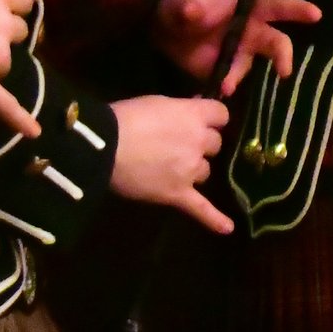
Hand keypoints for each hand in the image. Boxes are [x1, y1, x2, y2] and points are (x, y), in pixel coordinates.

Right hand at [109, 95, 231, 234]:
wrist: (103, 146)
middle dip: (200, 144)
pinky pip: (200, 208)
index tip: (200, 121)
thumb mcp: (158, 102)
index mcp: (195, 116)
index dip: (211, 119)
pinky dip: (214, 219)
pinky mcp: (177, 193)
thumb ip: (182, 109)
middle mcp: (199, 142)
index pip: (221, 115)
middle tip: (175, 145)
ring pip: (206, 171)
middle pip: (215, 144)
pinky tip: (228, 229)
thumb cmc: (126, 117)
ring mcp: (191, 170)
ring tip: (169, 169)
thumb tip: (196, 109)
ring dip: (194, 169)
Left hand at [149, 0, 321, 96]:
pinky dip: (220, 90)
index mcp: (248, 10)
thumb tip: (192, 11)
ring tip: (224, 85)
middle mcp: (250, 33)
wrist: (161, 25)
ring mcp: (237, 54)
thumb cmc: (184, 2)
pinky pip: (228, 83)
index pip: (278, 7)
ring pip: (248, 68)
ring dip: (238, 77)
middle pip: (276, 44)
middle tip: (284, 72)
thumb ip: (190, 5)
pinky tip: (209, 95)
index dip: (297, 10)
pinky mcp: (222, 71)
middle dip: (283, 56)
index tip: (316, 15)